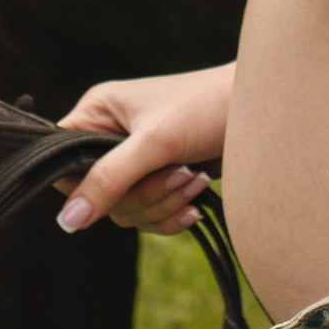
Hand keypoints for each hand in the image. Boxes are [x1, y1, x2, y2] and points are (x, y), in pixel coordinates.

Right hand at [53, 64, 235, 236]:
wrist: (266, 112)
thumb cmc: (207, 107)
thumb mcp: (155, 143)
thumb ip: (109, 180)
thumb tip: (67, 220)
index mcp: (99, 112)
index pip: (63, 162)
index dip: (84, 186)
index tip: (120, 188)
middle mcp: (112, 136)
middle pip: (100, 196)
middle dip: (143, 195)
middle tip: (179, 174)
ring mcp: (139, 160)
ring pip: (127, 211)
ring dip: (163, 205)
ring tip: (195, 180)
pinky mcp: (163, 179)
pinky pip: (151, 216)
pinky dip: (173, 215)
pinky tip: (198, 203)